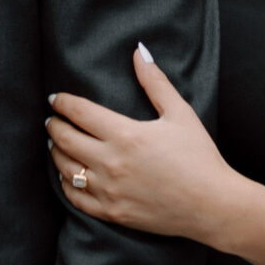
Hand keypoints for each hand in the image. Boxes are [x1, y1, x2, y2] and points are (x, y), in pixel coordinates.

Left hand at [47, 47, 247, 241]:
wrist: (212, 205)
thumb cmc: (199, 157)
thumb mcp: (180, 113)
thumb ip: (155, 82)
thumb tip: (139, 51)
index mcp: (125, 135)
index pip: (80, 112)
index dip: (63, 103)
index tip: (55, 98)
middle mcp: (111, 163)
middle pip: (65, 139)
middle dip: (54, 125)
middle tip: (52, 119)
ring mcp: (109, 190)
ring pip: (65, 168)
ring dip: (55, 152)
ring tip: (55, 142)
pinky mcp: (112, 212)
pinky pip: (75, 197)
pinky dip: (65, 183)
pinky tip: (66, 175)